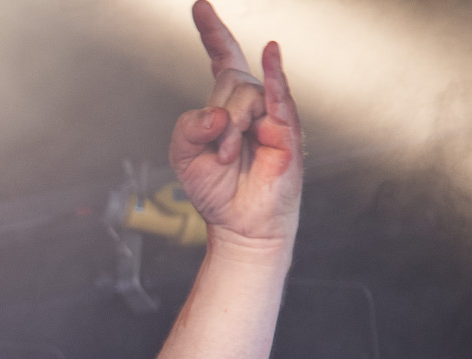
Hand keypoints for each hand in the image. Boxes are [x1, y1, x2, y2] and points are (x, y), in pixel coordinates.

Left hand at [169, 3, 300, 255]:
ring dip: (231, 131)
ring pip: (246, 97)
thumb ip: (187, 128)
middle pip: (231, 82)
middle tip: (219, 153)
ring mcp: (271, 114)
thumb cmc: (216, 190)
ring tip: (229, 158)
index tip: (200, 6)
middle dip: (217, 119)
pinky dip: (274, 75)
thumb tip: (217, 113)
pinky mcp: (287, 130)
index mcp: (225, 105)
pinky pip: (279, 96)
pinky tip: (271, 53)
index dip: (212, 33)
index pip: (222, 58)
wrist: (238, 224)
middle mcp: (251, 103)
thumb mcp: (184, 157)